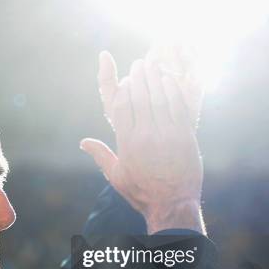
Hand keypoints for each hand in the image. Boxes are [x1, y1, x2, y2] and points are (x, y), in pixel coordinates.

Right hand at [81, 47, 204, 233]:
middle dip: (139, 77)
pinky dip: (173, 89)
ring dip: (155, 77)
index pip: (122, 106)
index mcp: (127, 144)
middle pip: (140, 97)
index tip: (126, 78)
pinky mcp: (185, 135)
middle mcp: (145, 136)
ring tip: (153, 65)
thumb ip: (100, 155)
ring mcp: (167, 134)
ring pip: (159, 97)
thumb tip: (83, 142)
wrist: (172, 204)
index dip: (123, 88)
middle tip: (140, 64)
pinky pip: (178, 105)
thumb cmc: (141, 192)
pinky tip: (169, 79)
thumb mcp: (117, 176)